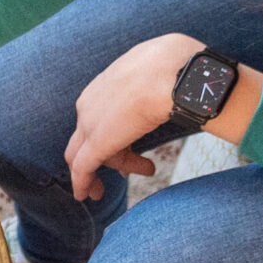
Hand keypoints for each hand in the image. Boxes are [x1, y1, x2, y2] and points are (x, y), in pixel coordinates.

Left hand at [65, 36, 262, 201]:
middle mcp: (90, 102)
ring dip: (116, 166)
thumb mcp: (164, 68)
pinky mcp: (96, 145)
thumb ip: (160, 79)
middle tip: (130, 168)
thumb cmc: (177, 66)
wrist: (174, 71)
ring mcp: (89, 124)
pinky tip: (87, 196)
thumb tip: (180, 82)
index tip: (134, 144)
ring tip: (148, 170)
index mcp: (105, 84)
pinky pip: (82, 169)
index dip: (116, 131)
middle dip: (111, 152)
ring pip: (86, 153)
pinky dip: (82, 184)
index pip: (101, 112)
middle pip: (90, 134)